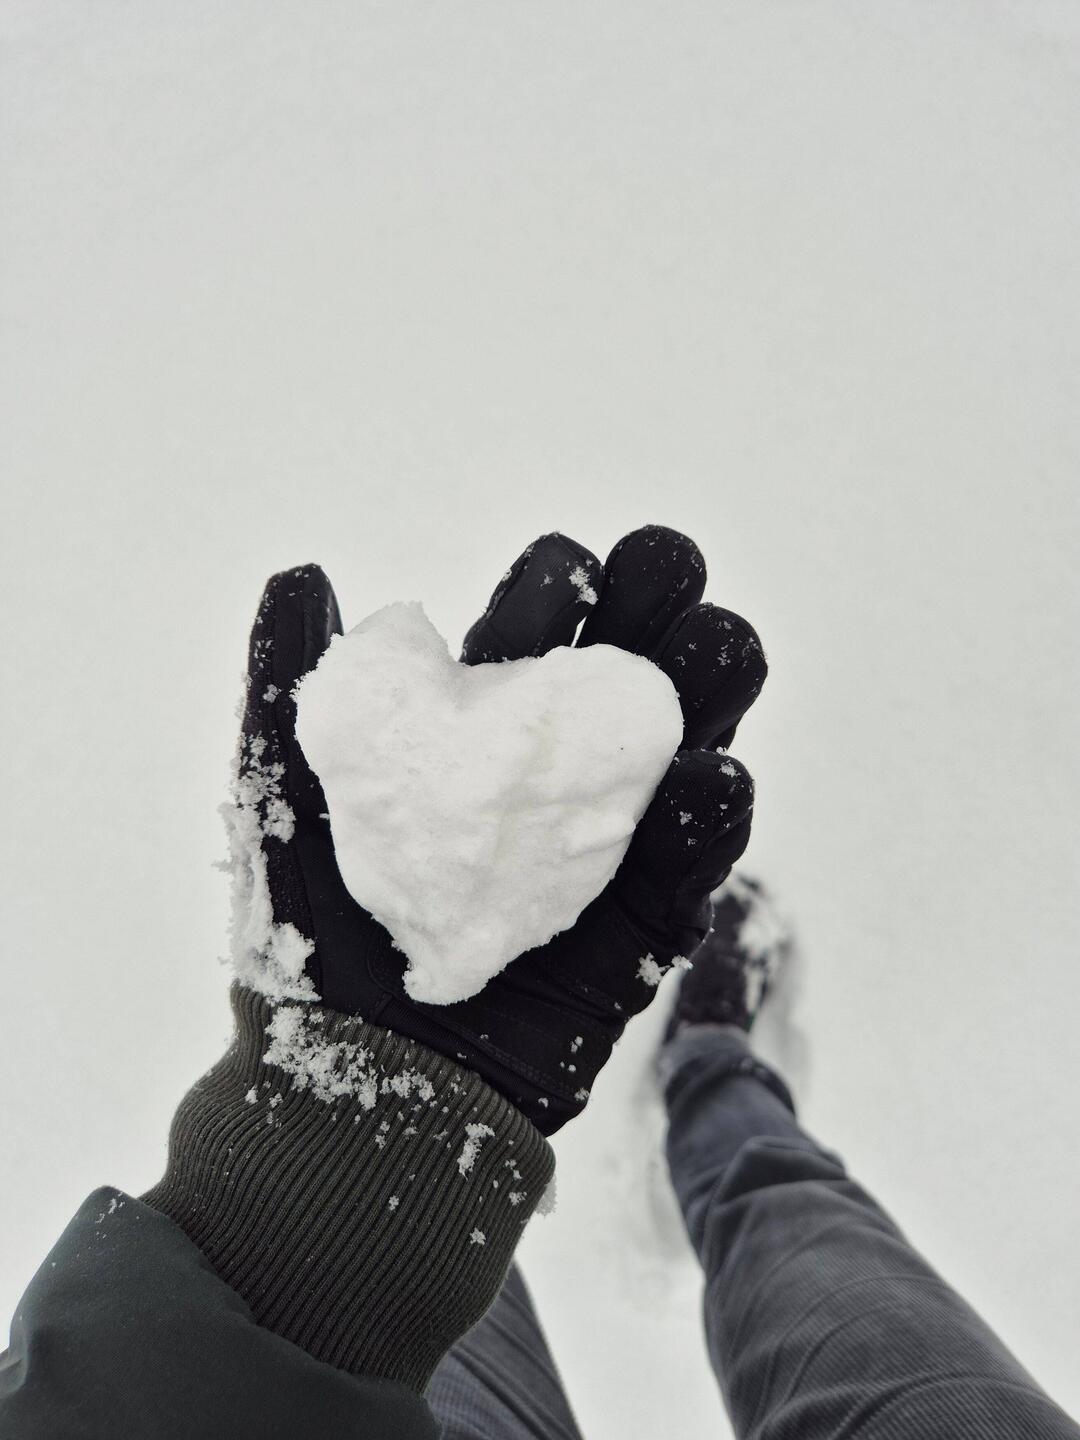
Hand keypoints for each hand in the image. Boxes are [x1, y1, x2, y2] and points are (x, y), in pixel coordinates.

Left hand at [229, 525, 764, 1132]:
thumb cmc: (308, 938)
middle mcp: (554, 772)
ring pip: (680, 747)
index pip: (539, 625)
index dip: (561, 583)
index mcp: (480, 724)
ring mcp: (607, 844)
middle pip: (627, 665)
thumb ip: (294, 682)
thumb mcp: (281, 799)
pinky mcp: (641, 924)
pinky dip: (711, 821)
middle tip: (667, 571)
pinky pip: (692, 865)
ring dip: (710, 688)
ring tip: (717, 647)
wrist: (355, 1078)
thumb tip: (300, 571)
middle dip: (657, 604)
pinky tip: (715, 776)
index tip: (564, 577)